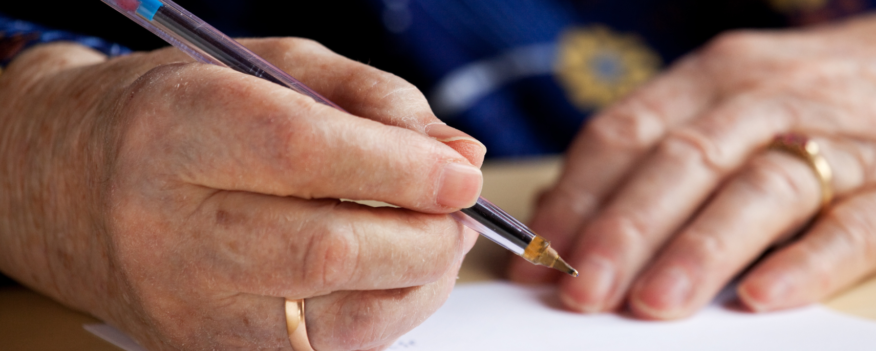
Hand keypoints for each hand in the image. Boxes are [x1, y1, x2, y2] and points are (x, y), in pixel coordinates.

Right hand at [0, 38, 483, 349]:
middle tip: (458, 211)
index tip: (462, 173)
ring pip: (339, 318)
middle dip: (425, 235)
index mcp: (177, 130)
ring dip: (418, 281)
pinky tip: (391, 273)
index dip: (402, 167)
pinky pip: (328, 350)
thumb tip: (460, 156)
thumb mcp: (272, 68)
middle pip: (328, 251)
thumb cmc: (175, 117)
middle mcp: (172, 229)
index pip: (304, 154)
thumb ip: (374, 100)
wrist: (65, 186)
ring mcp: (188, 306)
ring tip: (434, 239)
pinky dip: (384, 312)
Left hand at [509, 3, 875, 318]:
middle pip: (684, 162)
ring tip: (655, 302)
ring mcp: (842, 141)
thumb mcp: (736, 101)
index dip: (577, 196)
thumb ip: (657, 154)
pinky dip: (808, 263)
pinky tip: (765, 298)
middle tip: (581, 290)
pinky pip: (854, 227)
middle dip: (625, 228)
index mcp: (717, 79)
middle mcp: (771, 101)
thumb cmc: (825, 100)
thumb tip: (565, 219)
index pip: (627, 132)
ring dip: (701, 247)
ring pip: (760, 190)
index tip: (537, 255)